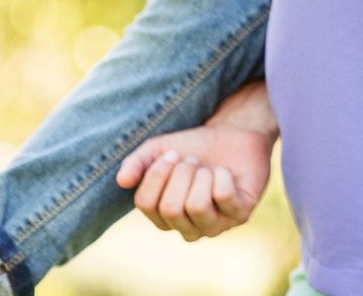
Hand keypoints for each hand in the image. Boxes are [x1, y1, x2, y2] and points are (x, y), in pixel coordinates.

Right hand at [115, 82, 277, 240]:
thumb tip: (122, 180)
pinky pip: (223, 196)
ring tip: (207, 167)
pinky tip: (226, 173)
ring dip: (201, 175)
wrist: (233, 132)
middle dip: (181, 174)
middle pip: (171, 208)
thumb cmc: (194, 147)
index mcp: (162, 217)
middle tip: (192, 160)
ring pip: (197, 206)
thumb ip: (136, 163)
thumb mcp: (159, 149)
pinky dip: (222, 175)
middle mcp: (186, 229)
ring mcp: (214, 226)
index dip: (156, 173)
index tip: (171, 154)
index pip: (145, 203)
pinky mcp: (240, 215)